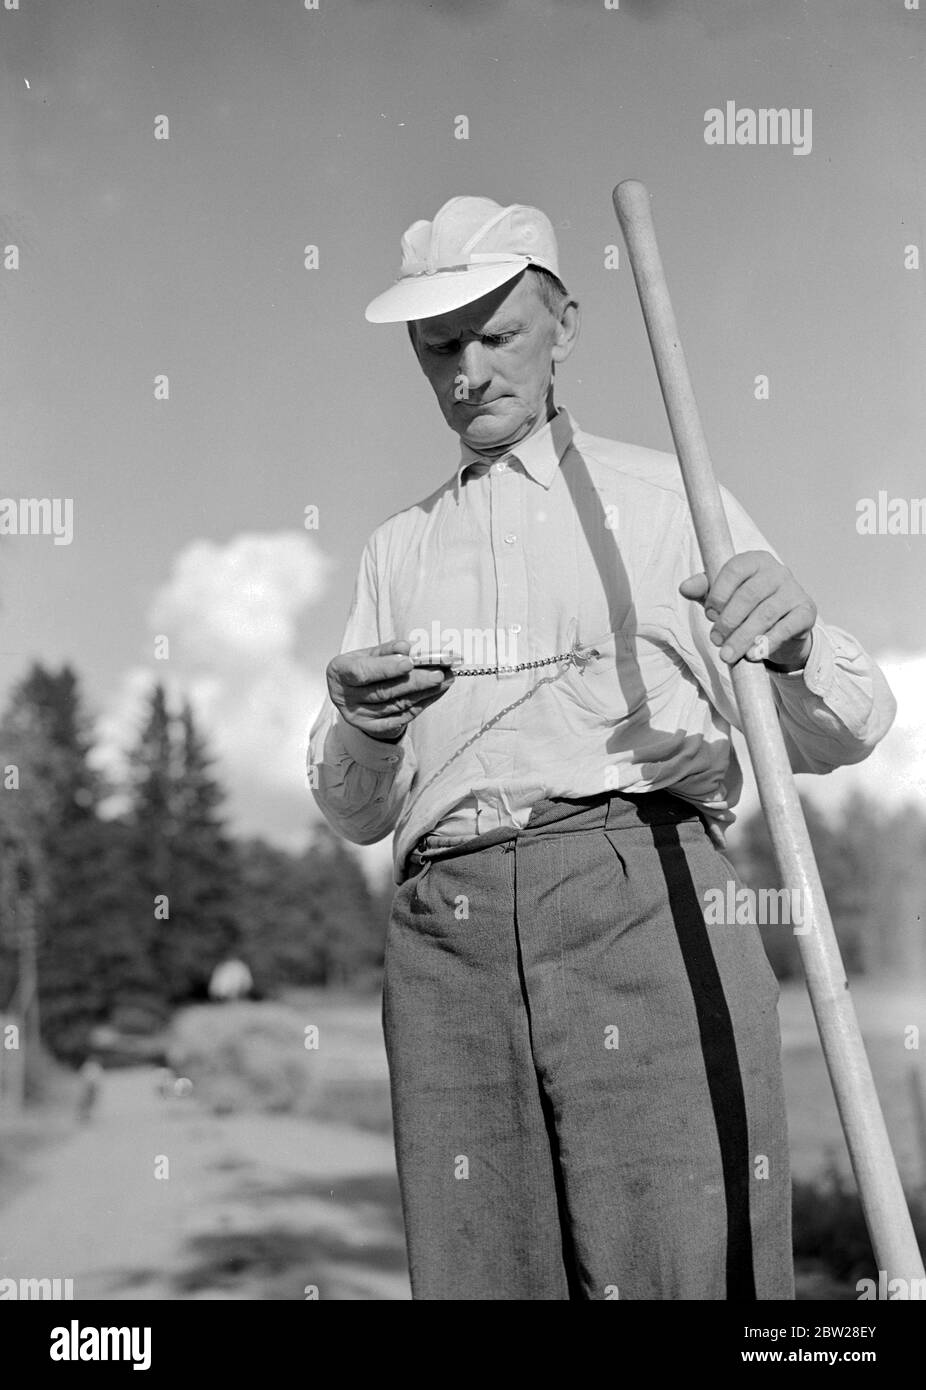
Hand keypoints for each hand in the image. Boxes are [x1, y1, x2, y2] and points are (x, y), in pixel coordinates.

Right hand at [326, 639, 455, 742]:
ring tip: (446, 679)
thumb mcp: (369, 654)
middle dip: (415, 681)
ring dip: (425, 692)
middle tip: (439, 672)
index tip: (410, 662)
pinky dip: (423, 703)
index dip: (386, 668)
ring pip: (397, 705)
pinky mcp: (372, 727)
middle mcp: (346, 697)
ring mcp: (359, 715)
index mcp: (340, 672)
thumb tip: (407, 647)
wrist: (353, 691)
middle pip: (384, 692)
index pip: (363, 672)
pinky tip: (437, 692)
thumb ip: (388, 650)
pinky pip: (402, 717)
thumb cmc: (363, 667)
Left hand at [680, 551, 815, 670]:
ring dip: (743, 637)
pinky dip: (767, 642)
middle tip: (716, 641)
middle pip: (749, 595)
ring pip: (766, 613)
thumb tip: (684, 588)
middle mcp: (777, 571)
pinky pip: (786, 627)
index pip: (734, 570)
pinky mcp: (806, 611)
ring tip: (728, 655)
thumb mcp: (723, 596)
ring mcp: (794, 590)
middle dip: (728, 621)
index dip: (718, 594)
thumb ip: (704, 590)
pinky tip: (753, 655)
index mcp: (754, 561)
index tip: (709, 616)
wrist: (783, 627)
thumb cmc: (747, 607)